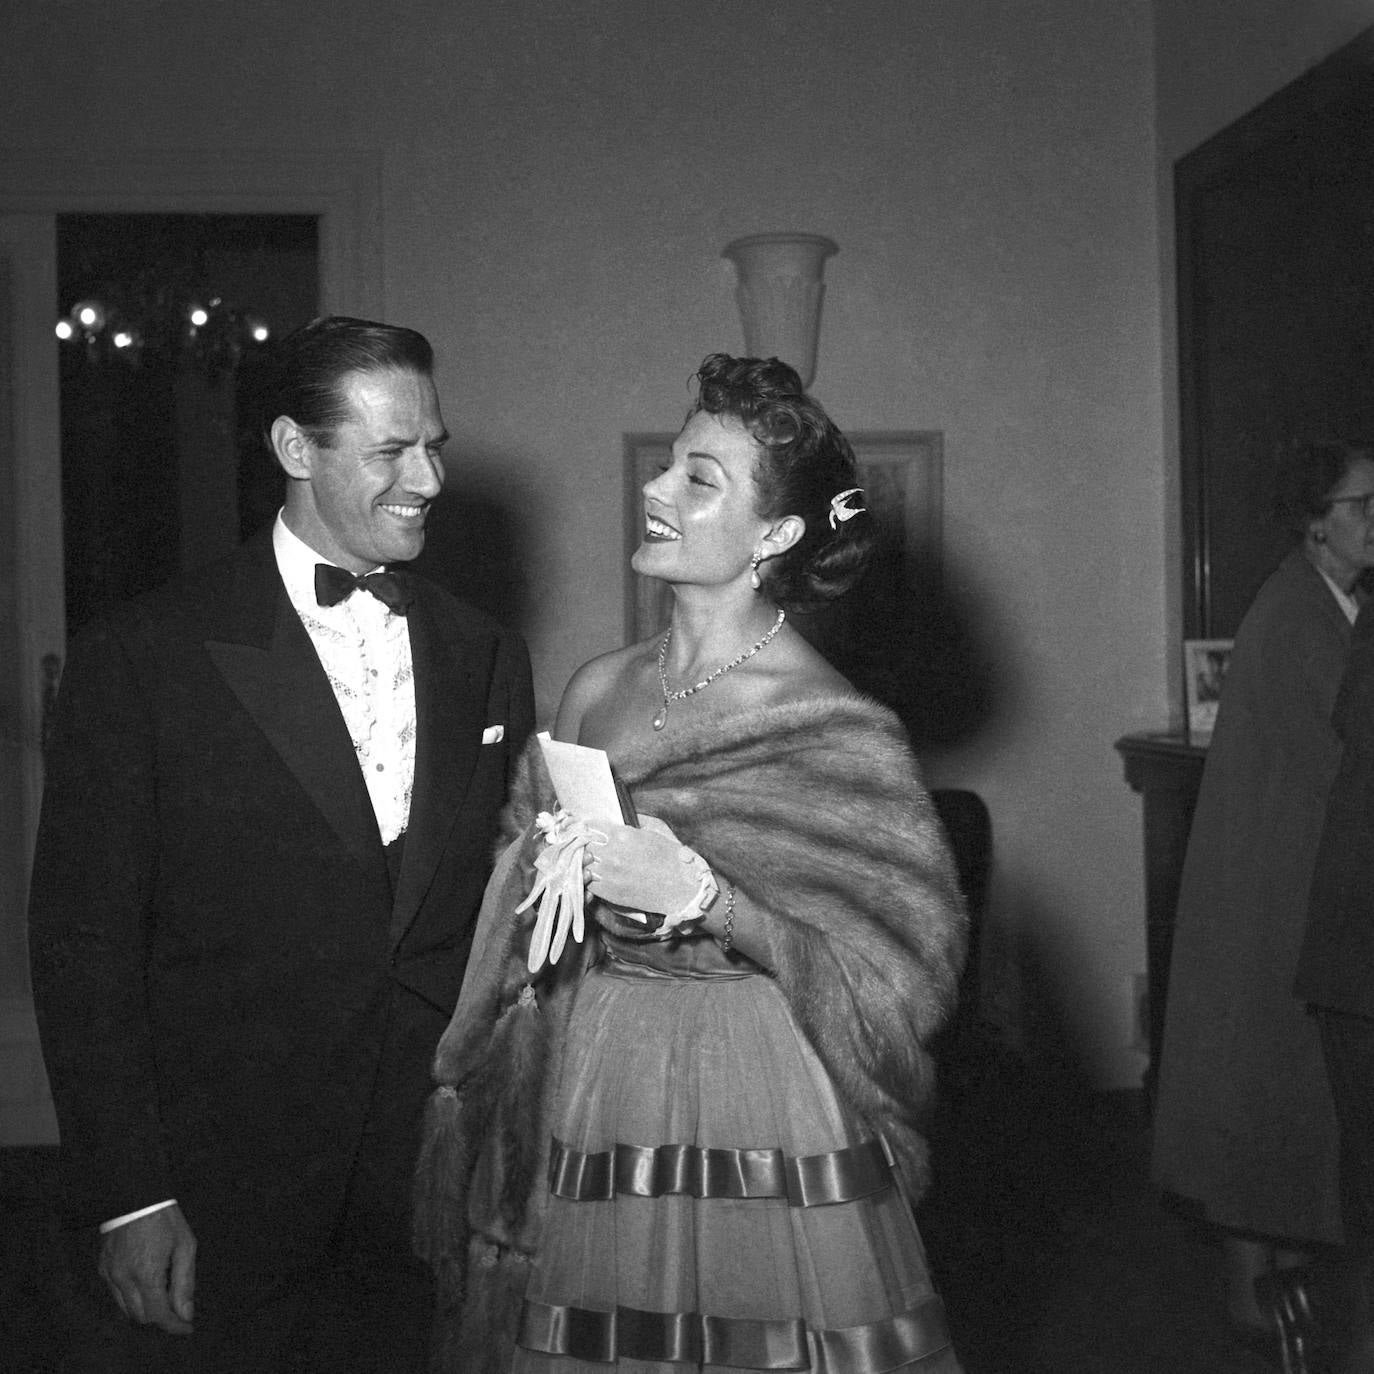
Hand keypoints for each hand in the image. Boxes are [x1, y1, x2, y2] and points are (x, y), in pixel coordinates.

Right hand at [98, 1204, 195, 1333]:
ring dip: (146, 1308)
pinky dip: (132, 1296)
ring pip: (126, 1309)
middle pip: (141, 1317)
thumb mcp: (185, 1246)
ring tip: (164, 1291)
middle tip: (178, 1306)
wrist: (135, 1194)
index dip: (174, 1325)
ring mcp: (109, 1275)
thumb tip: (186, 1313)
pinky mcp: (102, 1268)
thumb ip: (184, 1282)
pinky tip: (147, 1280)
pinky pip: (116, 1295)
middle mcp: (123, 1279)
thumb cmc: (165, 1218)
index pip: (158, 1315)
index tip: (187, 1327)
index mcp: (146, 1274)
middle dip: (161, 1317)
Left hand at [586, 815, 713, 924]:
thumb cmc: (673, 857)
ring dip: (584, 860)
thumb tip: (619, 816)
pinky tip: (595, 873)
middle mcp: (612, 855)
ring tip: (589, 858)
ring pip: (582, 865)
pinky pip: (588, 883)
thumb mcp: (657, 829)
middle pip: (583, 845)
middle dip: (583, 842)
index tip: (586, 827)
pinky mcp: (610, 894)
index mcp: (623, 836)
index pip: (590, 827)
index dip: (586, 826)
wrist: (683, 889)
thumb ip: (636, 820)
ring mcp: (610, 876)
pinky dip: (589, 877)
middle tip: (583, 842)